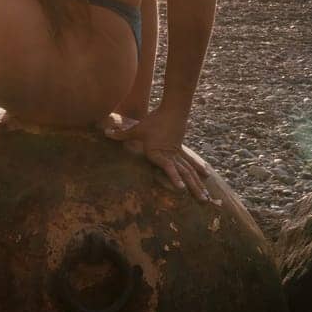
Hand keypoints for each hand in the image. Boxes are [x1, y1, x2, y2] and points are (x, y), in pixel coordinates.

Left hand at [102, 108, 219, 204]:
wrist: (172, 110)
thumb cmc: (153, 120)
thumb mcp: (137, 129)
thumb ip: (122, 134)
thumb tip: (105, 134)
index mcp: (159, 152)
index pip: (168, 167)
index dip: (174, 178)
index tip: (181, 189)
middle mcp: (171, 155)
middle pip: (184, 173)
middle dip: (193, 187)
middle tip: (203, 200)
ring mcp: (178, 153)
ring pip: (190, 171)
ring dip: (198, 183)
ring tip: (206, 196)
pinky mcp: (182, 151)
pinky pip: (191, 163)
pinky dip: (198, 169)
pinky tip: (206, 176)